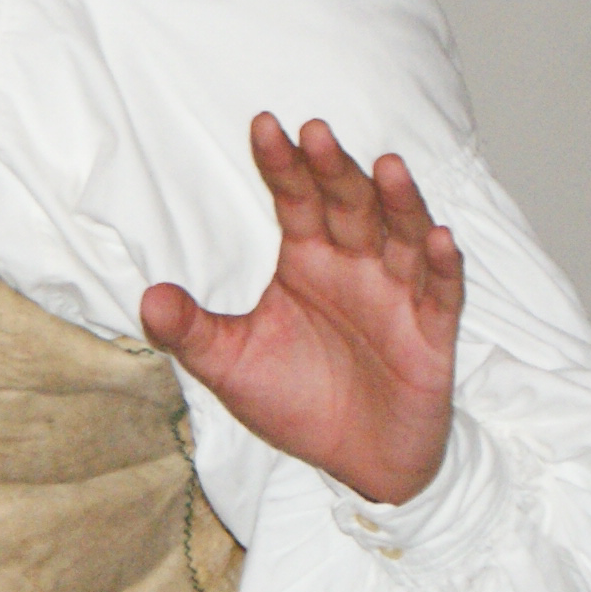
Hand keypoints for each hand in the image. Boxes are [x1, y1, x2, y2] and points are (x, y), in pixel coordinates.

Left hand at [140, 116, 461, 506]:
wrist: (356, 465)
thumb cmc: (296, 402)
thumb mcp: (232, 367)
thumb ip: (192, 332)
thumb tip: (148, 299)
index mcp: (307, 261)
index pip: (295, 199)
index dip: (282, 165)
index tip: (263, 126)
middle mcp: (355, 265)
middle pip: (348, 204)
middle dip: (333, 169)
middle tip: (315, 131)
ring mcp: (398, 294)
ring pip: (402, 235)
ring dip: (398, 202)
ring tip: (388, 166)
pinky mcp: (432, 333)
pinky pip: (441, 293)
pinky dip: (442, 265)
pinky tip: (439, 239)